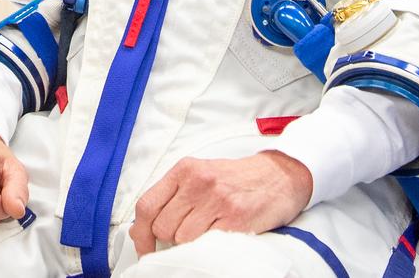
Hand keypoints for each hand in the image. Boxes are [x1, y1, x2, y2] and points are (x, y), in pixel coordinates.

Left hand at [130, 151, 311, 255]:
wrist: (278, 176)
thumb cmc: (235, 179)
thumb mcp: (199, 176)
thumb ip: (172, 197)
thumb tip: (141, 230)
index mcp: (184, 170)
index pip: (147, 205)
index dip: (140, 233)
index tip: (144, 247)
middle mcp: (198, 182)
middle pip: (163, 227)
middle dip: (169, 239)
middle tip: (185, 236)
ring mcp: (217, 200)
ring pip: (183, 239)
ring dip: (191, 244)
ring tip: (207, 232)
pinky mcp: (236, 218)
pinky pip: (207, 244)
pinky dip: (208, 247)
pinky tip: (219, 236)